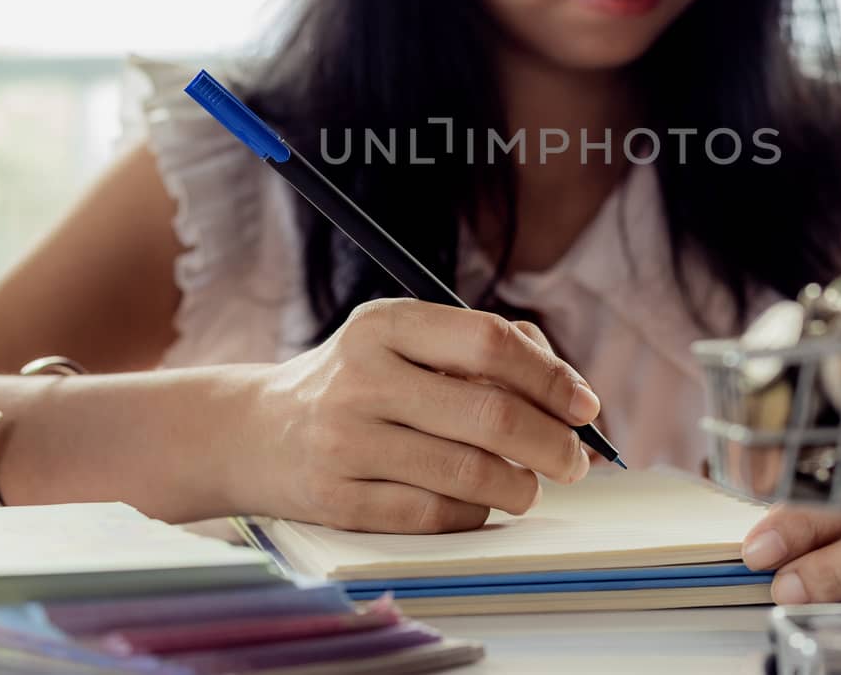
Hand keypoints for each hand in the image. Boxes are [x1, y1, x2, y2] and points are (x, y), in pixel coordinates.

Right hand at [237, 299, 599, 532]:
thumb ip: (485, 349)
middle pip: (490, 415)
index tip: (584, 406)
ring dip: (519, 486)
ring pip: (469, 474)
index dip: (550, 377)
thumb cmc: (359, 383)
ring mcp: (346, 441)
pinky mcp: (338, 500)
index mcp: (385, 324)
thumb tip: (572, 396)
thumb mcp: (404, 341)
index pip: (488, 343)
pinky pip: (435, 515)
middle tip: (573, 461)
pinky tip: (477, 503)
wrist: (256, 432)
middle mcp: (362, 378)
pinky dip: (473, 514)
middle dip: (551, 444)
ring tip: (527, 486)